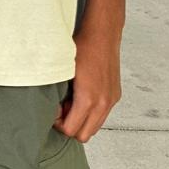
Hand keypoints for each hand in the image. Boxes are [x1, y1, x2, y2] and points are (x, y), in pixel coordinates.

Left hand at [53, 22, 121, 142]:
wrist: (102, 34)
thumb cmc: (81, 48)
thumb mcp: (62, 70)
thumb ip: (57, 94)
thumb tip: (52, 108)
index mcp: (88, 99)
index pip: (71, 131)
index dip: (58, 124)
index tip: (53, 111)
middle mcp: (103, 103)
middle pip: (84, 135)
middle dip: (70, 126)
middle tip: (61, 108)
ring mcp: (111, 100)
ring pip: (95, 127)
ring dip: (82, 120)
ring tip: (71, 101)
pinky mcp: (115, 95)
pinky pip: (102, 115)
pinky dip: (91, 112)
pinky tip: (83, 96)